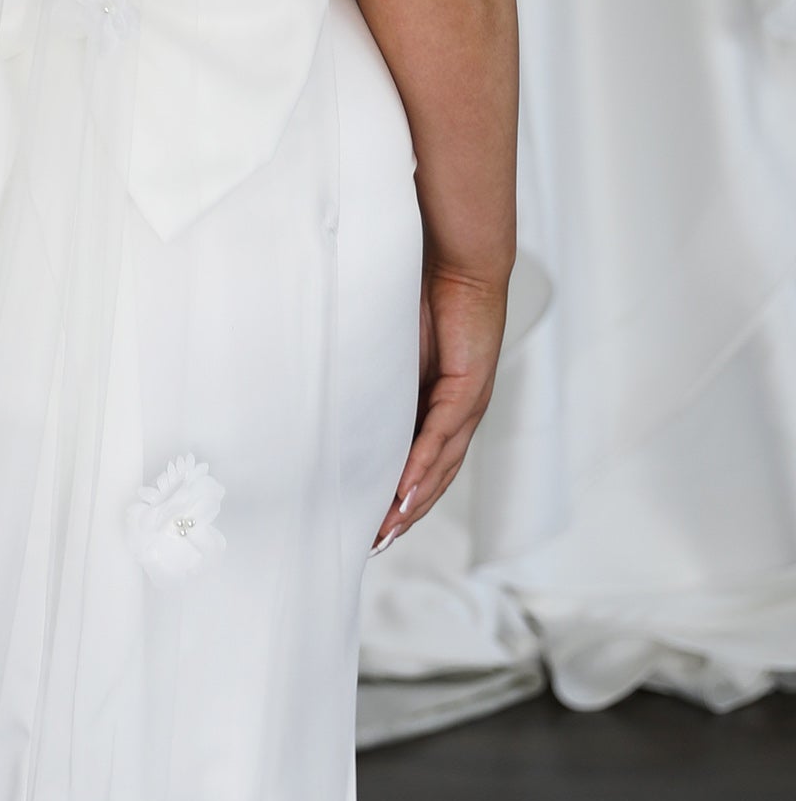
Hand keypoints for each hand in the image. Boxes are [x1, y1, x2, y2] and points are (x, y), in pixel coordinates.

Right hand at [374, 260, 506, 551]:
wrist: (458, 258)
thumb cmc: (420, 294)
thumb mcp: (390, 348)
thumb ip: (373, 375)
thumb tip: (332, 391)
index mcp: (439, 404)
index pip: (421, 463)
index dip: (398, 497)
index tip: (369, 525)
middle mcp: (458, 412)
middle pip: (433, 478)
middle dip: (403, 514)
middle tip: (371, 543)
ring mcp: (467, 403)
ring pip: (440, 467)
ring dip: (411, 502)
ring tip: (384, 530)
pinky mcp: (468, 387)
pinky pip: (442, 437)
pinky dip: (422, 468)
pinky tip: (404, 493)